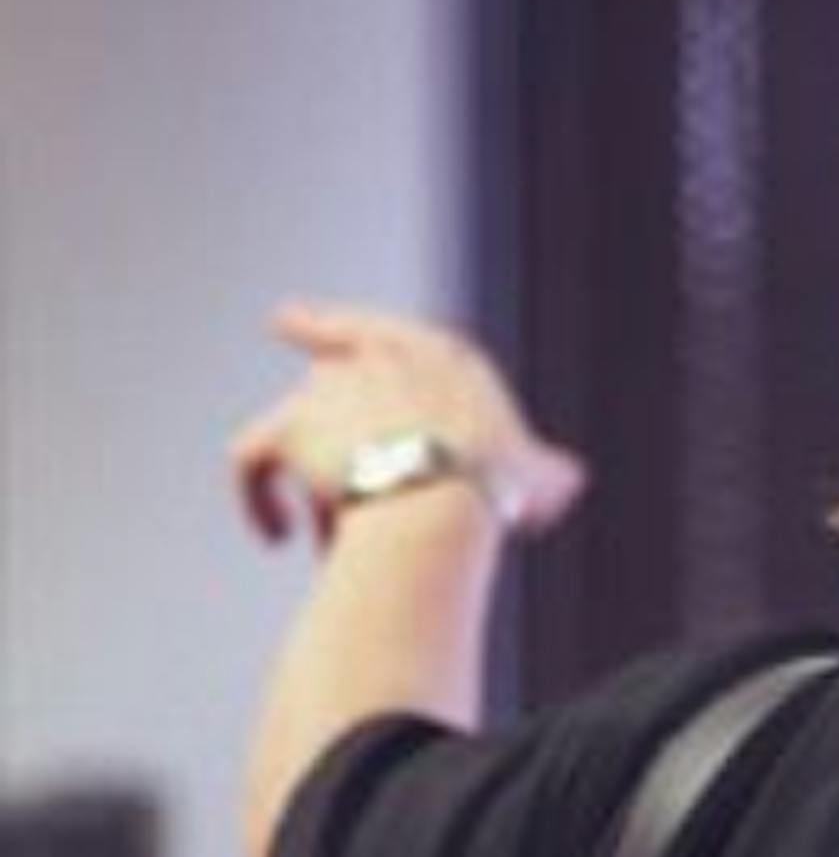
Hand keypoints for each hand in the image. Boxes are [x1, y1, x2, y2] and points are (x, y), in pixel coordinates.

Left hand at [229, 298, 587, 548]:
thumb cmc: (491, 489)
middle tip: (334, 488)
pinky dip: (255, 500)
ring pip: (295, 429)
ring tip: (322, 536)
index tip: (289, 320)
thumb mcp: (529, 472)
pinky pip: (251, 461)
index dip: (328, 326)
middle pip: (328, 383)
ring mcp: (326, 389)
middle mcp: (370, 356)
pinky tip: (275, 535)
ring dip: (306, 482)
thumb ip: (543, 468)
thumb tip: (570, 476)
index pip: (370, 331)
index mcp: (430, 357)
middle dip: (329, 431)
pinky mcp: (287, 426)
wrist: (444, 498)